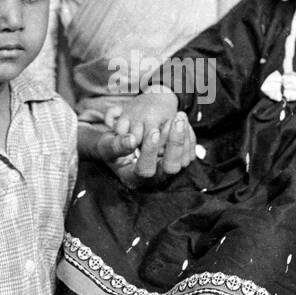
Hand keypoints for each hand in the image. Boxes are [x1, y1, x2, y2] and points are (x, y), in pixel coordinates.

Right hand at [78, 94, 195, 184]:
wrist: (122, 144)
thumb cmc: (110, 147)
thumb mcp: (106, 146)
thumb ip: (116, 145)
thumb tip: (131, 140)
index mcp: (134, 178)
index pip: (146, 170)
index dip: (150, 151)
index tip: (152, 131)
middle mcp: (154, 178)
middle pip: (171, 167)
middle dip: (175, 144)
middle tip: (175, 121)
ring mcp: (167, 170)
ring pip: (184, 160)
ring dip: (183, 137)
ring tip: (180, 116)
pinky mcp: (177, 161)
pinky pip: (189, 152)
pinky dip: (188, 135)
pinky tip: (181, 120)